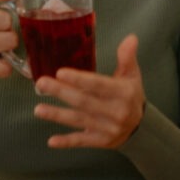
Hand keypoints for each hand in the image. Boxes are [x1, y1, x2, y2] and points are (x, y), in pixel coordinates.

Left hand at [34, 34, 145, 148]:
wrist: (140, 127)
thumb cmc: (130, 95)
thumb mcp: (132, 75)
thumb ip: (127, 57)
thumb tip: (130, 38)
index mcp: (123, 93)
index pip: (98, 85)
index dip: (79, 79)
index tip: (60, 72)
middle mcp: (116, 112)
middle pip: (84, 102)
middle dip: (61, 92)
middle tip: (41, 84)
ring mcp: (107, 129)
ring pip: (79, 120)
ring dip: (57, 115)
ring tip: (38, 109)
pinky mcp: (100, 141)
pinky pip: (82, 142)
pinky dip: (66, 142)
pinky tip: (51, 141)